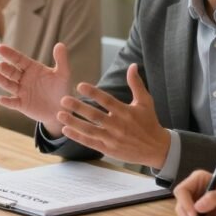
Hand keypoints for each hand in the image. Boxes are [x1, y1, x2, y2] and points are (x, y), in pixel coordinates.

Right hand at [0, 43, 70, 135]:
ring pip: (9, 85)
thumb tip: (60, 44)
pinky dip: (6, 101)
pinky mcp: (22, 105)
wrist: (62, 109)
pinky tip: (1, 99)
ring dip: (1, 80)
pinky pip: (12, 103)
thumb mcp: (64, 74)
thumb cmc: (62, 89)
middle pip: (12, 71)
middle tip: (0, 64)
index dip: (10, 54)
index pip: (19, 59)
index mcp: (32, 69)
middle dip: (5, 68)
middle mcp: (24, 79)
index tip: (0, 48)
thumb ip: (61, 60)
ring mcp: (22, 92)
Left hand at [55, 63, 169, 168]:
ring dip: (74, 122)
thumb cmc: (150, 122)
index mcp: (126, 112)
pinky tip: (66, 130)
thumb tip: (132, 65)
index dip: (93, 93)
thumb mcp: (145, 101)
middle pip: (95, 115)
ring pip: (90, 130)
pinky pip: (90, 142)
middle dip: (78, 107)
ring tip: (60, 114)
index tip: (79, 85)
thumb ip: (136, 84)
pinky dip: (77, 137)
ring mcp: (112, 138)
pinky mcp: (108, 149)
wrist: (156, 148)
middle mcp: (118, 125)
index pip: (107, 100)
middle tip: (63, 99)